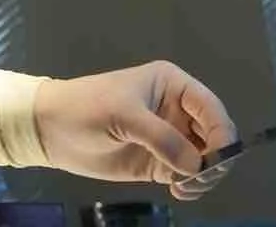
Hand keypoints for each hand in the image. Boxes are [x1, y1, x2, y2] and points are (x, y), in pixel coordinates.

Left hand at [35, 61, 237, 201]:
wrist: (53, 130)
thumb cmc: (86, 108)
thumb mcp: (123, 115)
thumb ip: (161, 138)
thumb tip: (196, 165)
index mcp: (172, 85)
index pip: (211, 108)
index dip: (222, 133)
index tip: (217, 160)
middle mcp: (177, 110)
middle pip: (215, 136)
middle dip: (215, 160)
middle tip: (197, 179)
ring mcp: (170, 138)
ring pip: (206, 160)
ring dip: (204, 178)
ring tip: (183, 188)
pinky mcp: (160, 163)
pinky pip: (189, 176)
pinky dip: (192, 186)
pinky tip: (178, 191)